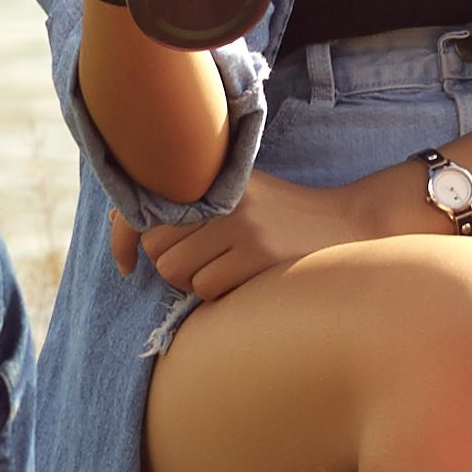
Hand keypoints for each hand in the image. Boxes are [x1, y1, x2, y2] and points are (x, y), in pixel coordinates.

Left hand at [116, 165, 400, 305]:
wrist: (348, 223)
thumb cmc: (285, 213)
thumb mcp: (241, 191)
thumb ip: (193, 201)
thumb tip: (126, 223)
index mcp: (216, 178)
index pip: (147, 206)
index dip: (123, 237)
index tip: (124, 263)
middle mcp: (225, 198)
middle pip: (158, 246)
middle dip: (171, 263)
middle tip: (201, 262)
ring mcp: (242, 226)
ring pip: (178, 271)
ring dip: (194, 281)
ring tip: (224, 270)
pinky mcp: (258, 256)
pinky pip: (207, 288)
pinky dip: (217, 293)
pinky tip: (242, 280)